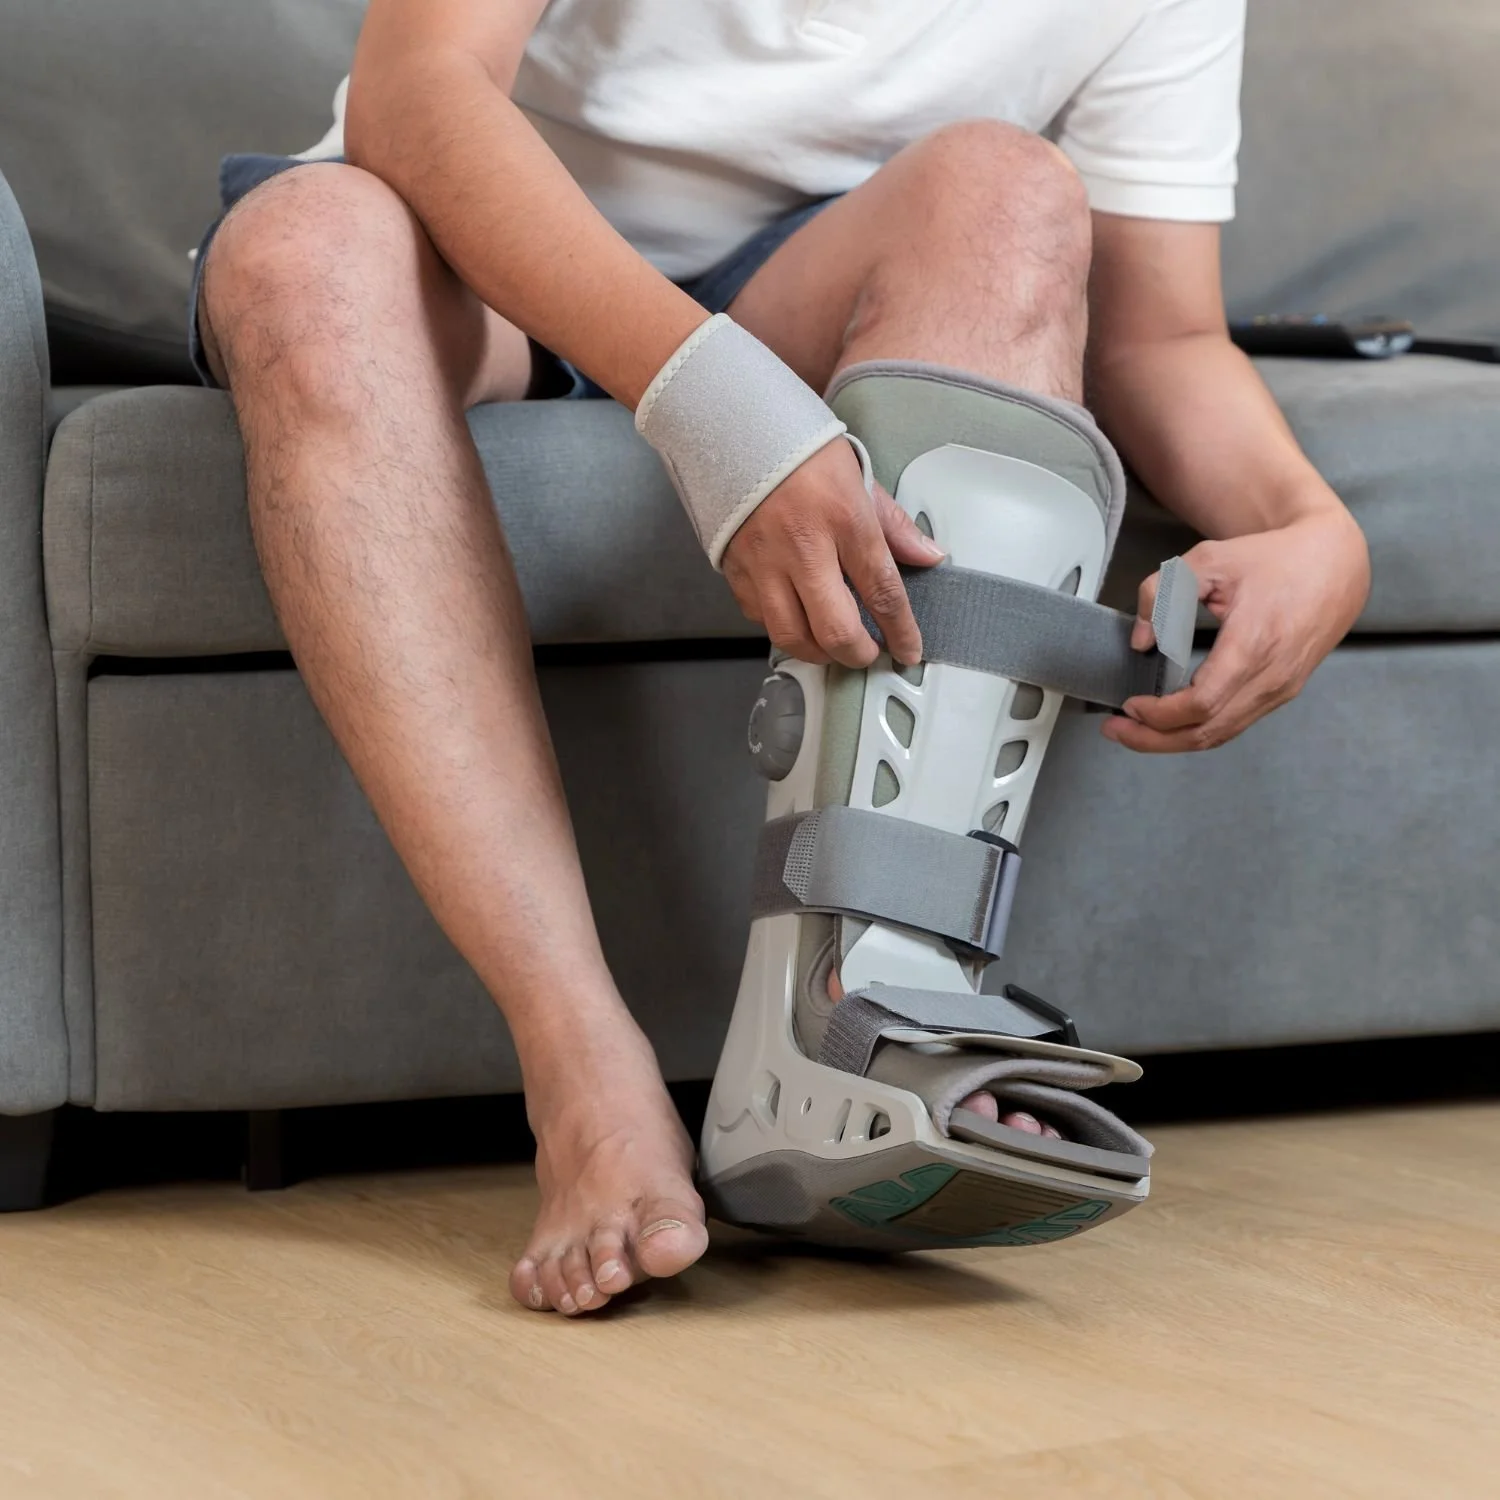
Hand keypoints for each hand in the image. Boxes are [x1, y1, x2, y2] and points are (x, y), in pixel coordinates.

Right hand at [721, 437, 945, 666]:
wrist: (735, 431)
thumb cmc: (801, 452)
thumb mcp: (859, 476)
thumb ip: (893, 525)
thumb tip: (929, 556)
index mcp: (844, 519)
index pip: (882, 591)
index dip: (901, 631)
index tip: (909, 650)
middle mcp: (804, 547)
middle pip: (836, 629)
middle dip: (859, 654)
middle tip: (870, 653)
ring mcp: (765, 563)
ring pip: (793, 636)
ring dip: (820, 652)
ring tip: (833, 646)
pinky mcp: (736, 570)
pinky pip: (761, 618)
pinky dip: (783, 627)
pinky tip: (797, 618)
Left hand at [1104, 504, 1370, 753]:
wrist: (1334, 564)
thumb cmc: (1274, 560)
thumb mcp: (1208, 560)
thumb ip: (1162, 594)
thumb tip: (1141, 640)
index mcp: (1254, 644)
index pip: (1202, 703)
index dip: (1160, 714)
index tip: (1129, 705)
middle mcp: (1272, 676)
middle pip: (1207, 731)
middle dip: (1154, 739)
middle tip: (1117, 730)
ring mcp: (1281, 689)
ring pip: (1221, 734)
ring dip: (1173, 740)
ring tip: (1135, 731)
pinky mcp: (1282, 692)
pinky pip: (1235, 723)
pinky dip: (1199, 729)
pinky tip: (1172, 721)